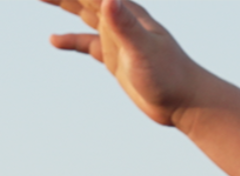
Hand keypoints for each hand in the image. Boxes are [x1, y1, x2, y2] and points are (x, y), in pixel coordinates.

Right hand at [41, 0, 209, 126]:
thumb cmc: (170, 76)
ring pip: (84, 13)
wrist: (186, 102)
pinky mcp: (115, 58)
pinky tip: (53, 40)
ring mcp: (117, 38)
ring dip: (64, 4)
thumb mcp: (143, 50)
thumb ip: (125, 25)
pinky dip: (70, 40)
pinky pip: (86, 43)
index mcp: (125, 11)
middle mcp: (120, 19)